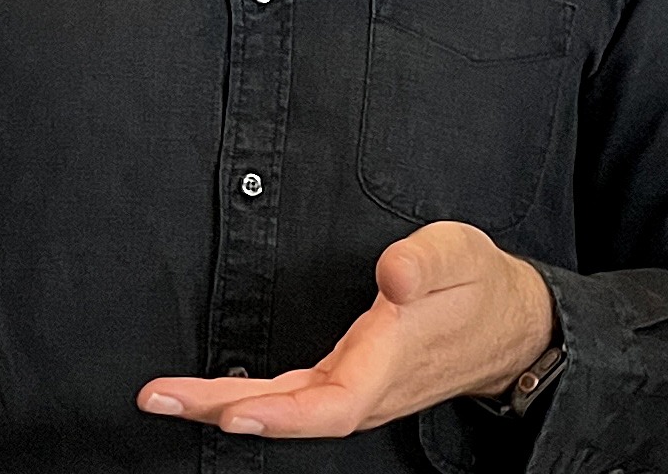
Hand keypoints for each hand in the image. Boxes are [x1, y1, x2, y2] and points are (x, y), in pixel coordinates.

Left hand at [138, 221, 554, 438]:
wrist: (511, 324)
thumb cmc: (480, 284)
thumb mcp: (462, 253)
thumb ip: (428, 262)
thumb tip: (393, 274)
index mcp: (392, 360)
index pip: (333, 403)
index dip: (282, 415)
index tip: (232, 412)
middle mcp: (369, 387)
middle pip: (290, 415)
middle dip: (219, 408)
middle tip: (156, 397)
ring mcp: (358, 390)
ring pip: (284, 410)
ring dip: (221, 405)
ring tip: (163, 396)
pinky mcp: (349, 381)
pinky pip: (292, 399)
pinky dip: (248, 400)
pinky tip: (212, 396)